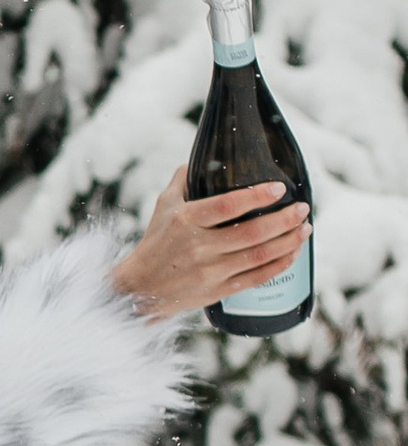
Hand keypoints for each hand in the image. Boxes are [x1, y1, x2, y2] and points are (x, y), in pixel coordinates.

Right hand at [112, 166, 310, 319]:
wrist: (141, 287)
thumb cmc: (155, 241)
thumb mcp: (164, 205)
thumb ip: (185, 179)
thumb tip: (206, 155)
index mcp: (186, 220)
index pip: (228, 206)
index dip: (257, 196)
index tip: (279, 189)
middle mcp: (199, 247)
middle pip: (253, 232)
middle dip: (285, 219)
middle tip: (303, 208)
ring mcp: (210, 271)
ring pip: (260, 256)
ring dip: (288, 241)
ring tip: (304, 228)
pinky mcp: (218, 290)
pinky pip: (256, 278)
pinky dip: (278, 266)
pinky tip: (292, 254)